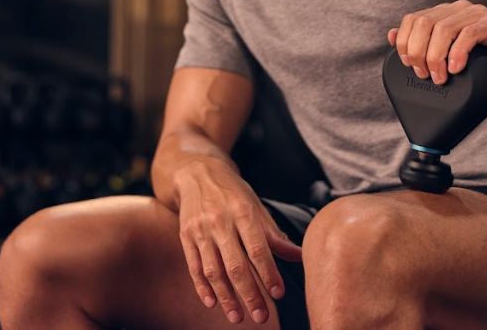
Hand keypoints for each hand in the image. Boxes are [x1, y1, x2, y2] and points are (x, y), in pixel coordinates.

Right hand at [175, 158, 302, 324]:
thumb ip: (275, 234)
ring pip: (214, 270)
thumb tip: (300, 256)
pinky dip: (202, 287)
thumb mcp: (256, 206)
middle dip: (250, 294)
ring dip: (226, 297)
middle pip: (236, 265)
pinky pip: (194, 266)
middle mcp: (220, 221)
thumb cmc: (233, 191)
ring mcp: (200, 230)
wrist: (197, 172)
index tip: (278, 294)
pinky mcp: (186, 236)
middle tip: (261, 316)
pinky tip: (212, 303)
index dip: (268, 273)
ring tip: (237, 317)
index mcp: (242, 211)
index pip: (258, 249)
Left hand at [388, 0, 486, 96]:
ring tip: (440, 77)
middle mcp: (458, 9)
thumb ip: (417, 45)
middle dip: (418, 53)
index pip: (412, 19)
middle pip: (424, 23)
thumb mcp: (442, 59)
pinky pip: (469, 33)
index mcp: (443, 13)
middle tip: (425, 75)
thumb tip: (390, 34)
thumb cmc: (477, 69)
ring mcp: (477, 13)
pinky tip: (456, 69)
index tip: (408, 66)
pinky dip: (457, 53)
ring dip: (436, 56)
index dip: (404, 43)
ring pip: (443, 28)